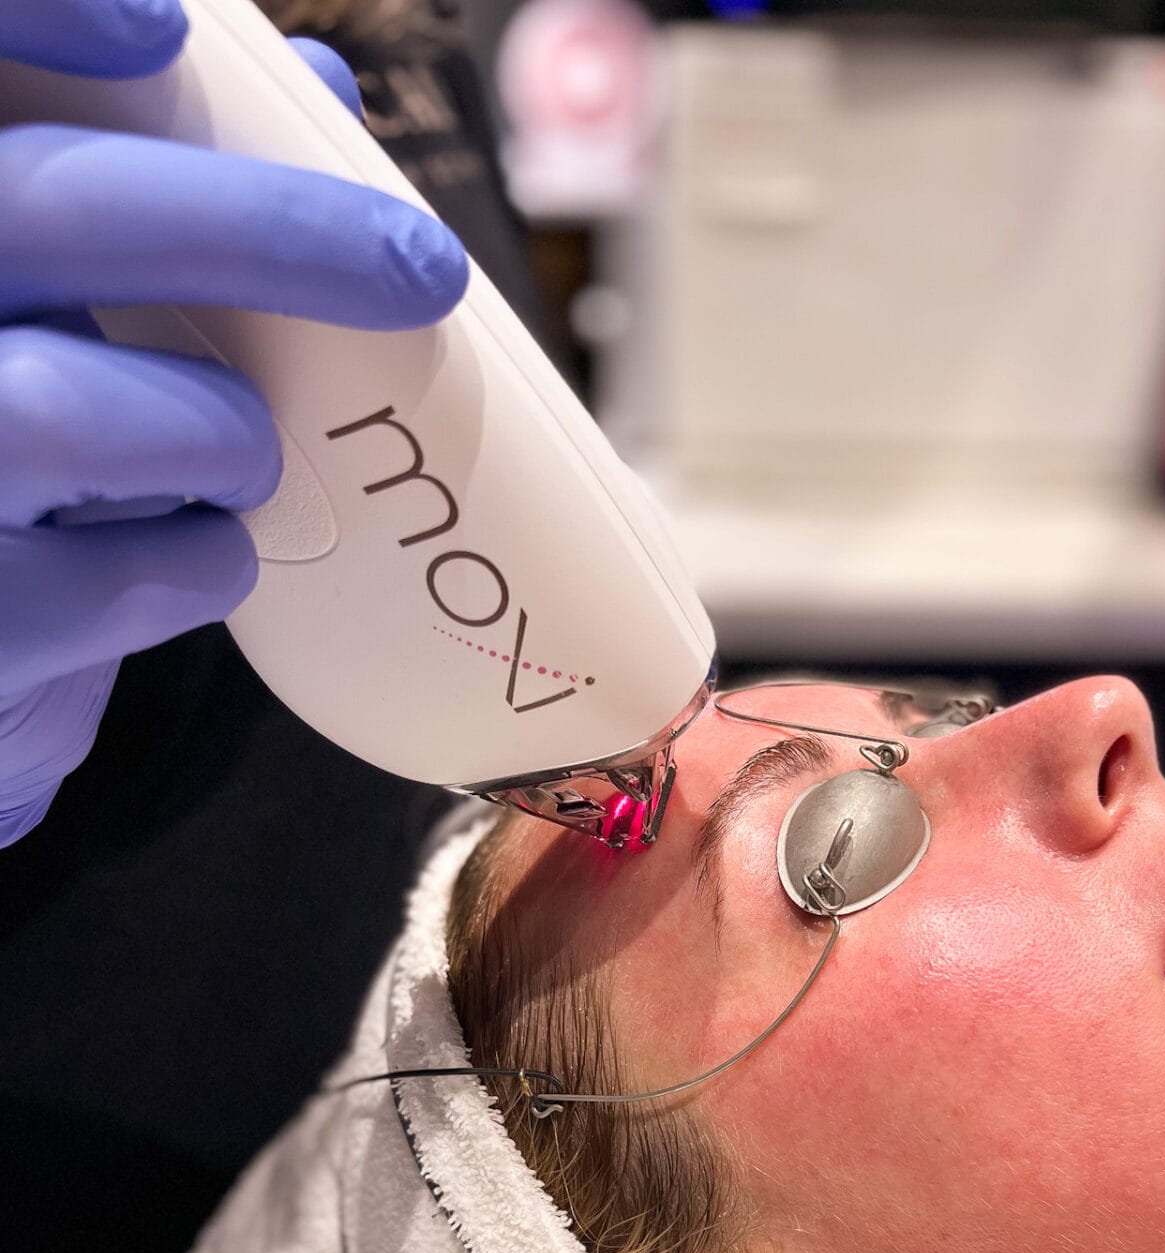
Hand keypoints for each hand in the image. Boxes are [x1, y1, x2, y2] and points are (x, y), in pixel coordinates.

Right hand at [0, 0, 468, 844]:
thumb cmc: (17, 458)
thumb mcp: (64, 304)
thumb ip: (157, 191)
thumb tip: (318, 87)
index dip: (35, 14)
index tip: (159, 30)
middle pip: (36, 211)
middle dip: (251, 228)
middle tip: (415, 269)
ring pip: (52, 408)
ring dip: (212, 431)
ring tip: (242, 457)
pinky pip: (106, 575)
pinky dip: (202, 563)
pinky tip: (204, 557)